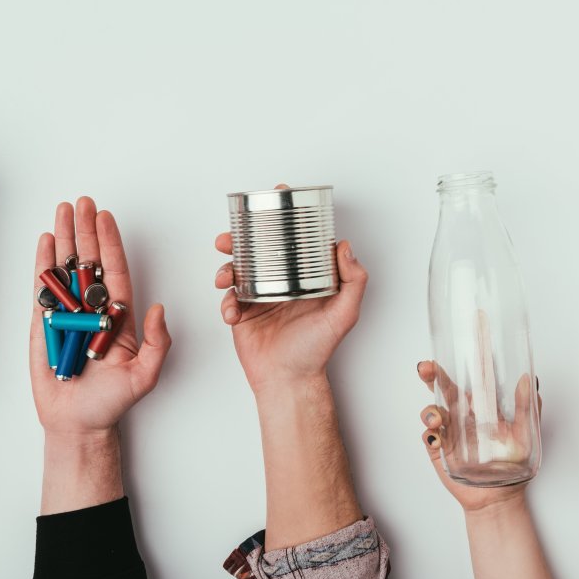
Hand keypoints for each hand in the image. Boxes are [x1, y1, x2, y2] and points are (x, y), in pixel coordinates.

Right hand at [29, 197, 170, 439]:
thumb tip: (158, 308)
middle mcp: (93, 308)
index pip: (115, 270)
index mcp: (118, 315)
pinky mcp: (44, 323)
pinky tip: (46, 241)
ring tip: (63, 210)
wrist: (77, 423)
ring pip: (66, 267)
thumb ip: (156, 342)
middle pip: (89, 260)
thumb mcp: (145, 375)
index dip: (110, 243)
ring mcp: (68, 313)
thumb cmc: (111, 403)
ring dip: (65, 238)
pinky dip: (43, 264)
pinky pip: (43, 289)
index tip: (105, 217)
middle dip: (86, 229)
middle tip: (82, 201)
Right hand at [214, 187, 367, 391]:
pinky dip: (226, 303)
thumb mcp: (344, 314)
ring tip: (225, 274)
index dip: (284, 216)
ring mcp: (259, 297)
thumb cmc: (316, 351)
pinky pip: (228, 300)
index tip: (277, 196)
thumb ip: (353, 282)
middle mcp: (281, 283)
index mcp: (304, 277)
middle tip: (230, 236)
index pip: (294, 239)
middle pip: (257, 249)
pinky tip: (232, 311)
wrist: (289, 381)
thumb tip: (344, 247)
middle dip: (239, 238)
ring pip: (237, 270)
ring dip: (226, 267)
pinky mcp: (242, 315)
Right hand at [418, 360, 537, 511]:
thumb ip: (528, 406)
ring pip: (431, 412)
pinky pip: (428, 437)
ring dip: (430, 411)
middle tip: (426, 369)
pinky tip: (436, 438)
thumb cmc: (514, 465)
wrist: (501, 497)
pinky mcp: (439, 451)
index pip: (465, 381)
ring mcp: (448, 433)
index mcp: (479, 407)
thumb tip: (528, 378)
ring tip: (436, 419)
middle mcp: (461, 416)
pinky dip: (429, 435)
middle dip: (431, 377)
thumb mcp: (527, 433)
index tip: (450, 352)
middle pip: (441, 390)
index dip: (456, 366)